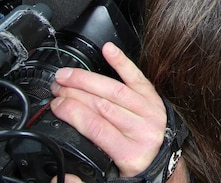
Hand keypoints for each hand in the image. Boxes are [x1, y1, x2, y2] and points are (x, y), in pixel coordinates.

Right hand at [50, 42, 166, 177]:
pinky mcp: (154, 99)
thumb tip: (58, 174)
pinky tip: (109, 50)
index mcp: (131, 154)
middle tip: (56, 87)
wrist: (165, 164)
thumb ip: (84, 179)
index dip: (72, 112)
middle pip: (102, 105)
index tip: (55, 105)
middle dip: (74, 93)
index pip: (96, 126)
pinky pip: (136, 77)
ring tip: (67, 75)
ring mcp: (151, 112)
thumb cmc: (135, 169)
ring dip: (87, 79)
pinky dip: (122, 62)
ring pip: (114, 89)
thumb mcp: (110, 180)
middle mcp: (143, 131)